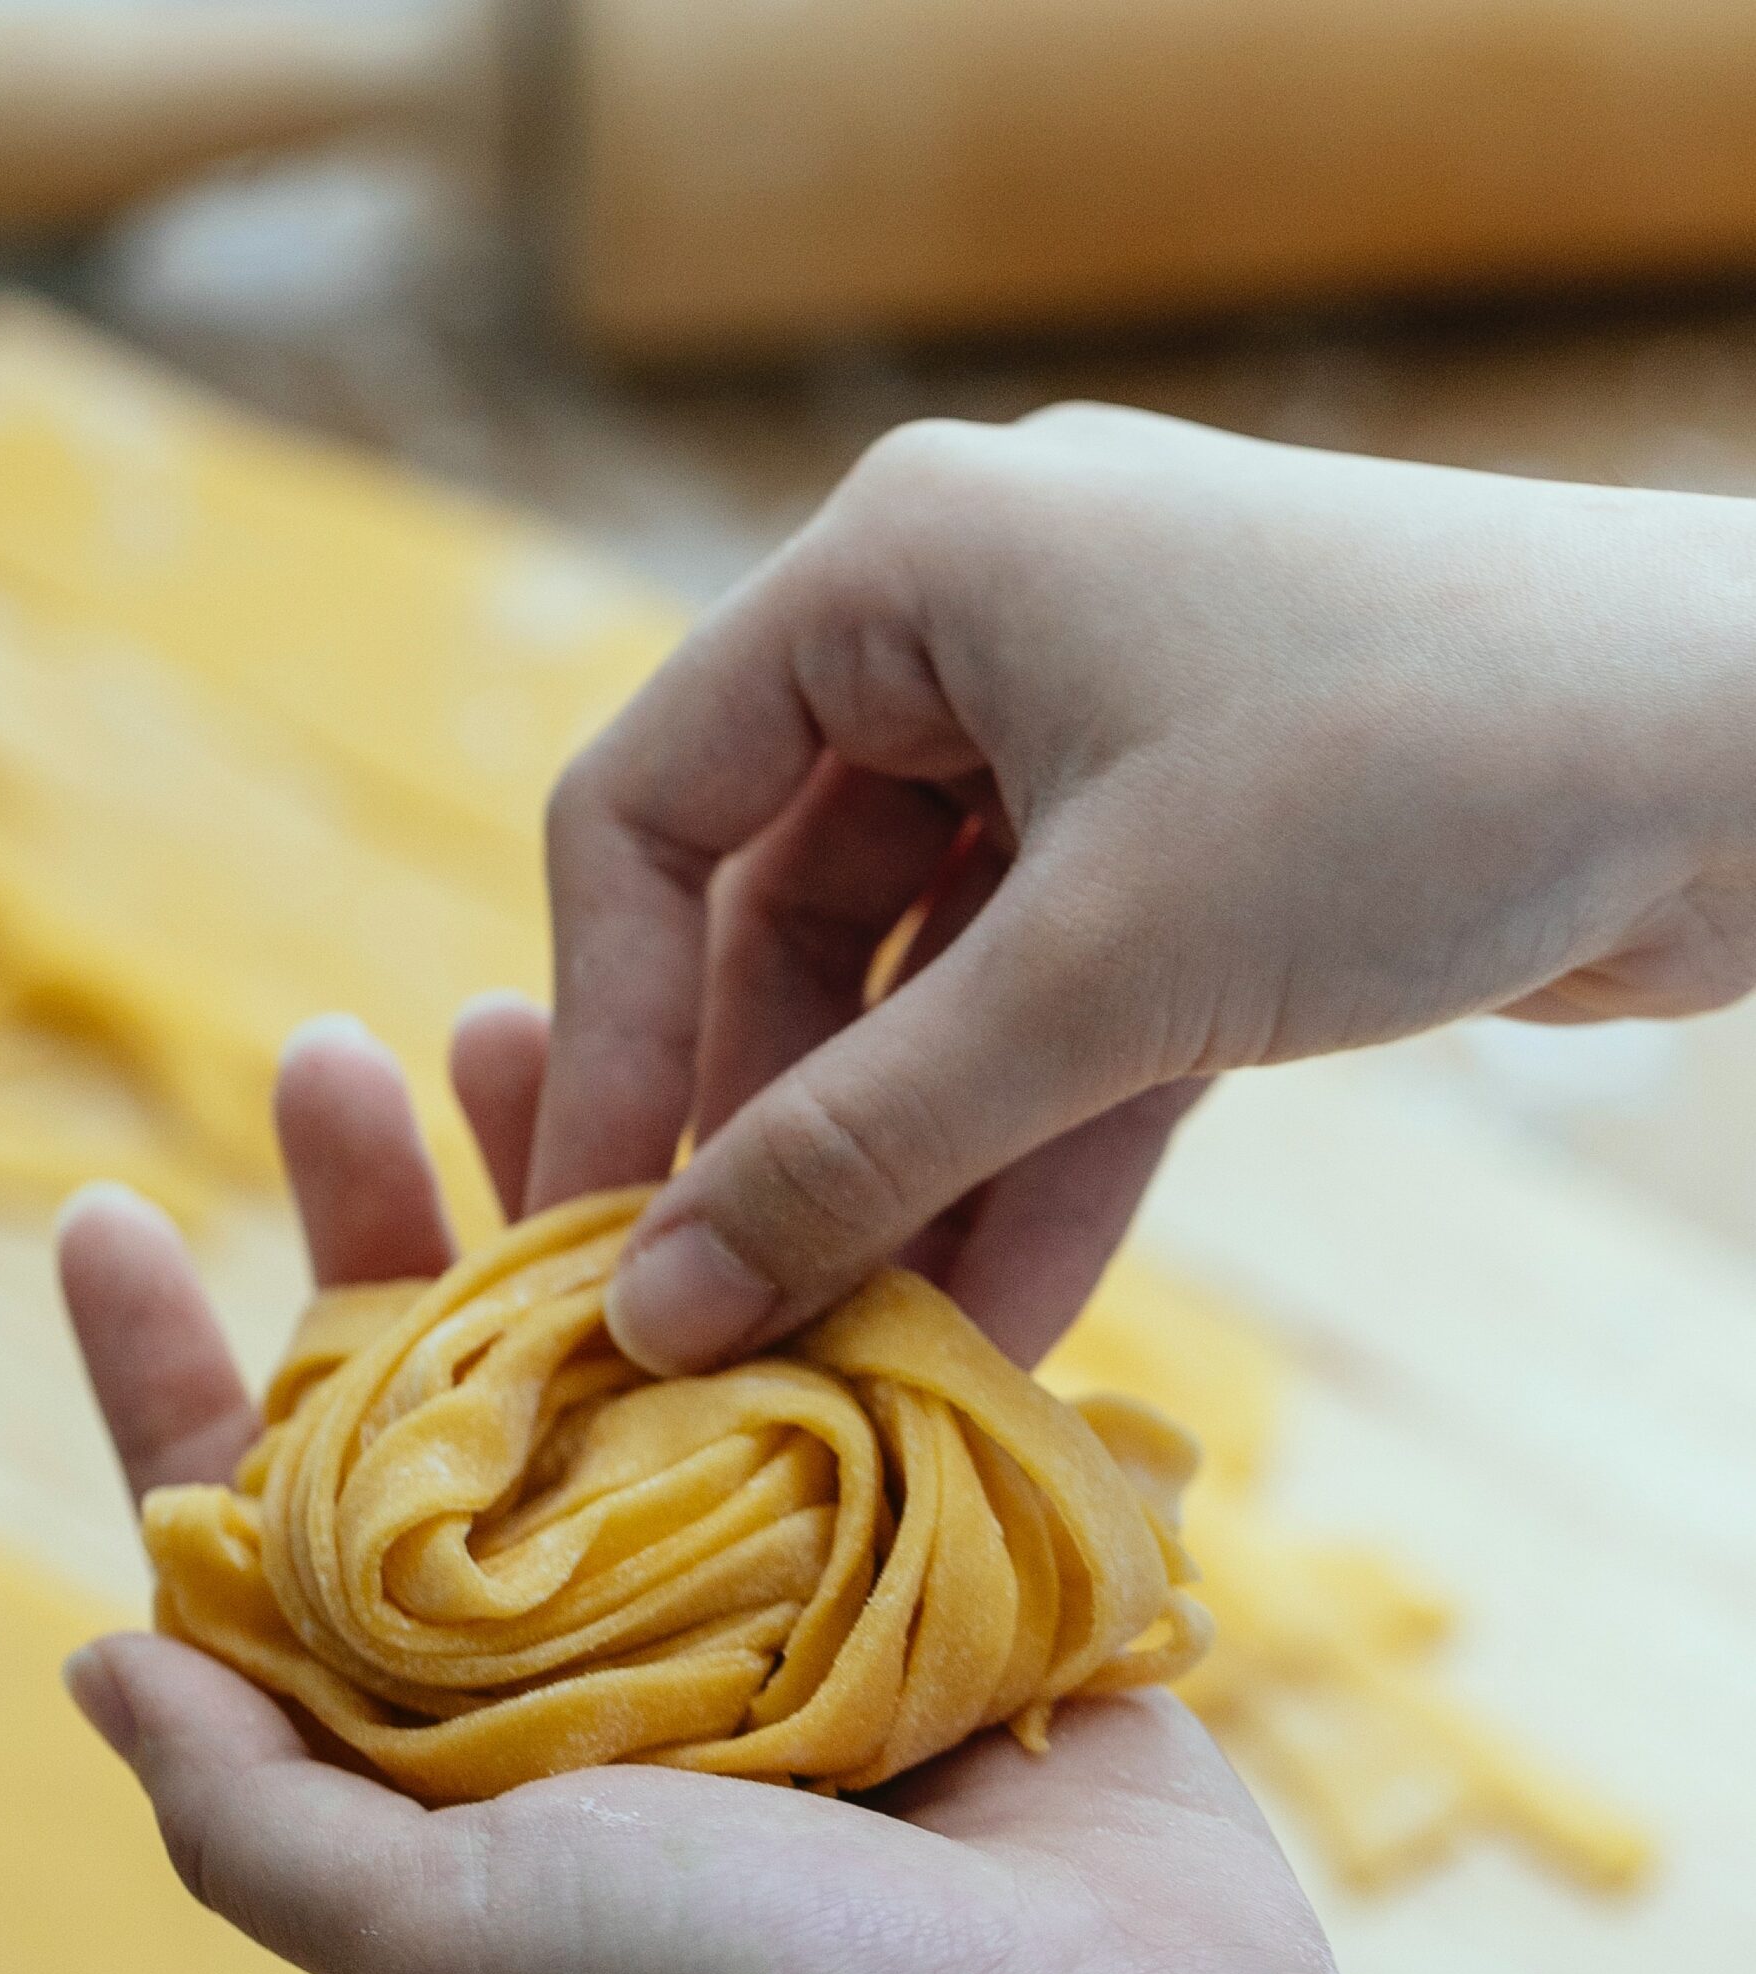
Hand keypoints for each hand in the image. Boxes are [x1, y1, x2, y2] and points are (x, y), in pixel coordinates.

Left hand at [59, 1009, 1560, 1973]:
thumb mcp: (436, 1941)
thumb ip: (248, 1814)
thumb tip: (90, 1661)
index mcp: (445, 1743)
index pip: (266, 1529)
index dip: (170, 1374)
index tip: (110, 1214)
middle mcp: (583, 1651)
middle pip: (444, 1391)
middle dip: (377, 1222)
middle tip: (333, 1054)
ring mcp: (753, 1582)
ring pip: (631, 1339)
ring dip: (568, 1187)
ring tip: (522, 1017)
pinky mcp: (907, 1539)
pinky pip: (812, 1350)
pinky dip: (763, 1232)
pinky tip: (733, 1106)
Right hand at [528, 408, 1755, 1373]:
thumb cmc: (1413, 773)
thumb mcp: (1098, 973)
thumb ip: (861, 1144)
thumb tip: (659, 1309)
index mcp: (902, 573)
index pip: (649, 806)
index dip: (610, 1034)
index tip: (598, 1231)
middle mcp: (977, 639)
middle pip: (788, 919)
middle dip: (779, 1135)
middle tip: (737, 1330)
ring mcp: (1097, 749)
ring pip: (935, 993)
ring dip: (911, 1177)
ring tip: (866, 1363)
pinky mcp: (1203, 859)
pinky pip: (1065, 1023)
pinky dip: (1038, 1159)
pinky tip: (1006, 1327)